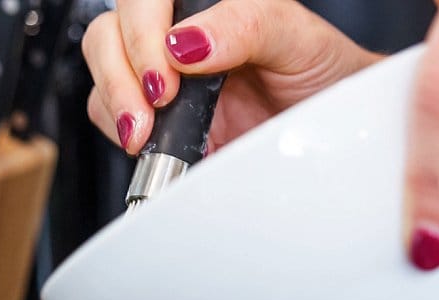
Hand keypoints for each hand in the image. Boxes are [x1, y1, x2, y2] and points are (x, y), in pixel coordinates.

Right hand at [81, 0, 378, 154]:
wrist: (336, 137)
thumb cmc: (323, 77)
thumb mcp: (296, 38)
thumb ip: (245, 25)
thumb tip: (185, 42)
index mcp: (206, 2)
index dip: (143, 30)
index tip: (167, 75)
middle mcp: (177, 34)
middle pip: (111, 30)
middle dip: (122, 71)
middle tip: (155, 106)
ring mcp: (162, 77)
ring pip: (102, 71)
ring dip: (115, 103)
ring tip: (146, 135)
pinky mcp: (157, 121)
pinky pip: (110, 117)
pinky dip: (123, 132)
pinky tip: (155, 145)